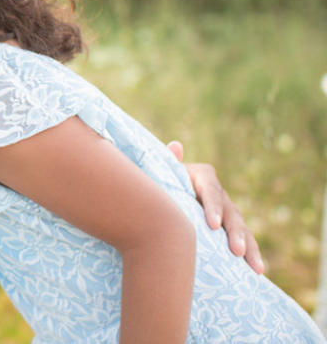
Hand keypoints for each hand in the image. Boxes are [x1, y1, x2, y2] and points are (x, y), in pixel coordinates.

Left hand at [167, 140, 264, 273]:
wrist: (164, 194)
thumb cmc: (160, 181)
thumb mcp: (163, 172)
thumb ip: (170, 163)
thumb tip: (175, 146)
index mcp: (203, 177)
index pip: (211, 190)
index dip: (214, 207)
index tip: (213, 225)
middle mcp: (219, 194)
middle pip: (231, 212)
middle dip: (234, 233)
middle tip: (236, 251)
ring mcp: (227, 211)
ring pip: (242, 228)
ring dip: (249, 247)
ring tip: (252, 265)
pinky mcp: (230, 228)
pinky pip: (245, 241)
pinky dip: (253, 255)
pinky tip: (258, 271)